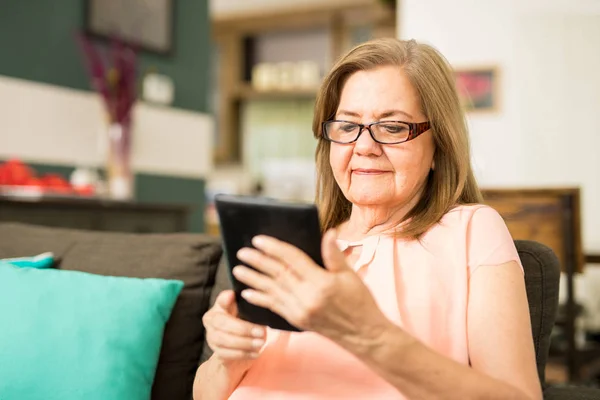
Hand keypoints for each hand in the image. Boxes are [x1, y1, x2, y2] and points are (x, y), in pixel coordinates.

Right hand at [202, 290, 266, 370]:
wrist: (239, 348)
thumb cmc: (245, 324)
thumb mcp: (247, 312)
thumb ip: (246, 305)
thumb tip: (241, 297)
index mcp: (219, 308)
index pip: (220, 301)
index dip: (225, 299)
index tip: (233, 295)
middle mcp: (211, 322)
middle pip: (222, 323)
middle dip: (243, 328)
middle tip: (261, 332)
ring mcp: (212, 338)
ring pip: (224, 340)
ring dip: (244, 343)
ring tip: (260, 343)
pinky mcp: (217, 353)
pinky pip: (227, 355)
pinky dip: (243, 354)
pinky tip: (256, 352)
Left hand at [233, 229, 390, 348]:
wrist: (363, 334)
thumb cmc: (360, 301)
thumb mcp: (350, 275)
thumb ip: (334, 254)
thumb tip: (327, 233)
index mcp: (322, 283)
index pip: (292, 260)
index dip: (274, 248)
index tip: (258, 240)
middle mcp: (308, 297)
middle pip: (277, 275)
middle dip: (258, 262)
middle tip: (242, 252)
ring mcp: (300, 311)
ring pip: (271, 291)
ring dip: (253, 279)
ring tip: (237, 270)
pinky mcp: (297, 321)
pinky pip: (274, 307)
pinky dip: (259, 299)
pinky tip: (247, 293)